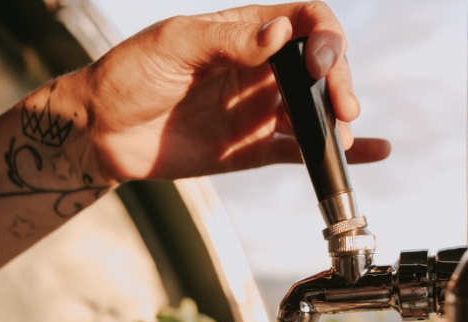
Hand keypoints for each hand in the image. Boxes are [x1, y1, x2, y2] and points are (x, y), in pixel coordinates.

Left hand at [79, 2, 390, 180]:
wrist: (101, 131)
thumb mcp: (173, 47)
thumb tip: (280, 34)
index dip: (326, 36)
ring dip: (338, 122)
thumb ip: (228, 42)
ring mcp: (258, 110)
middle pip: (320, 68)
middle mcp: (260, 69)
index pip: (306, 21)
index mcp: (245, 32)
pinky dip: (330, 154)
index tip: (323, 64)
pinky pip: (299, 150)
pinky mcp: (252, 149)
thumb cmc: (127, 76)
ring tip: (343, 139)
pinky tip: (366, 153)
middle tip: (342, 109)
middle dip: (340, 83)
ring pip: (314, 112)